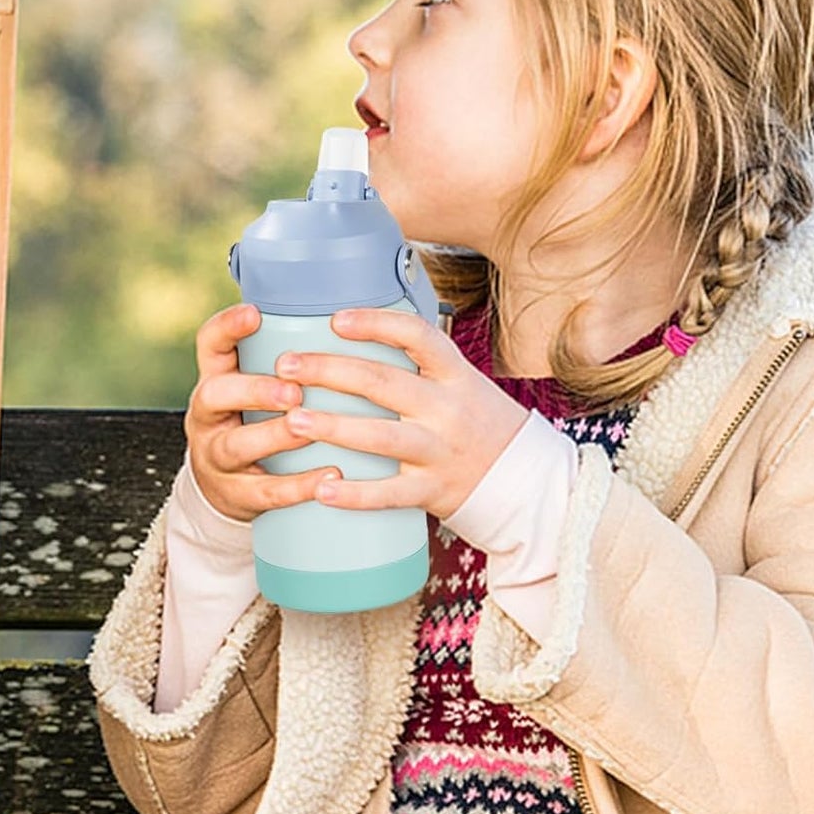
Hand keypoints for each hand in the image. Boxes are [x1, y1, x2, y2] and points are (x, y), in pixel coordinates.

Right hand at [184, 303, 338, 522]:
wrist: (228, 489)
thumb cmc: (255, 425)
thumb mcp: (255, 391)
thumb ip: (286, 364)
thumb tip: (350, 323)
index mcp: (216, 380)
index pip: (209, 344)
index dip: (227, 327)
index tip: (255, 313)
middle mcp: (208, 416)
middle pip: (215, 395)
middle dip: (254, 390)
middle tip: (292, 389)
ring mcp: (218, 458)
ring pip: (237, 445)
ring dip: (275, 435)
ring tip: (308, 428)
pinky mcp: (238, 495)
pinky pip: (267, 492)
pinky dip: (299, 485)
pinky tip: (330, 475)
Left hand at [276, 308, 530, 519]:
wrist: (526, 480)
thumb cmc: (482, 424)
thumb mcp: (462, 383)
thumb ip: (419, 365)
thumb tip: (360, 334)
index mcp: (454, 375)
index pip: (416, 335)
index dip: (374, 323)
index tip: (334, 319)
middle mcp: (447, 408)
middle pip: (382, 382)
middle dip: (329, 371)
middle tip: (286, 365)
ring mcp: (440, 451)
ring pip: (381, 436)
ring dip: (333, 426)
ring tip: (293, 419)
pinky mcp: (432, 490)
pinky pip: (389, 493)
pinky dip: (355, 494)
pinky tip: (322, 489)